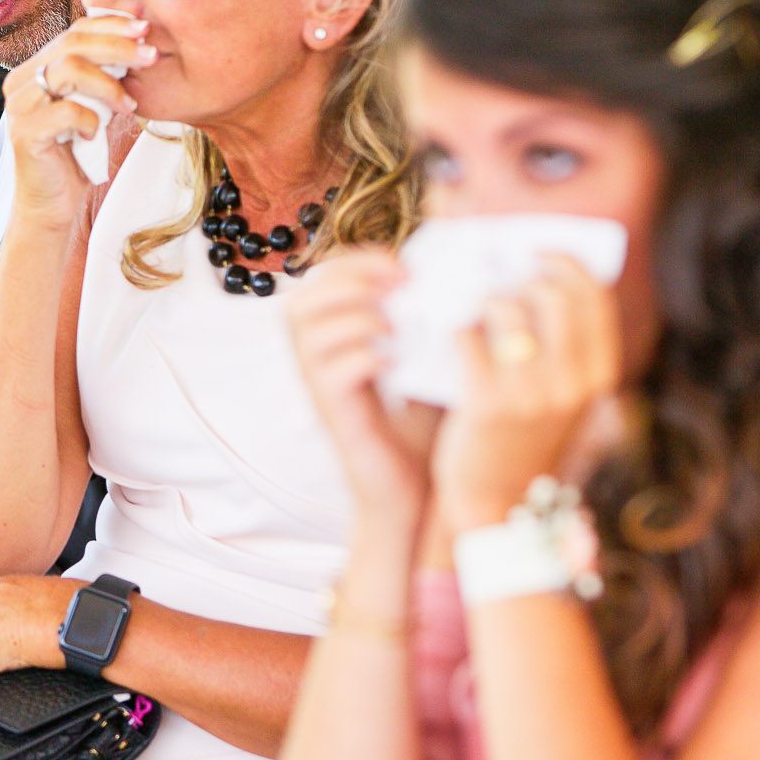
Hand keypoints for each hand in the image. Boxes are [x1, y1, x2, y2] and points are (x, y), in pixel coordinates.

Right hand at [1, 13, 151, 229]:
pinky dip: (90, 119)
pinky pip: (66, 112)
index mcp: (36, 69)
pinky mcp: (25, 133)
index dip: (110, 25)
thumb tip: (139, 43)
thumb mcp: (94, 106)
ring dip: (108, 85)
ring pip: (68, 70)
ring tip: (127, 106)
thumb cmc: (76, 155)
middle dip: (118, 47)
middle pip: (72, 44)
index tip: (145, 28)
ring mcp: (20, 106)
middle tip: (150, 55)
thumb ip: (103, 76)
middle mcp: (22, 82)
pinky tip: (96, 134)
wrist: (52, 206)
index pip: (74, 31)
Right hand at [285, 247, 436, 525]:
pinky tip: (398, 360)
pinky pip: (332, 371)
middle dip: (349, 279)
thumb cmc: (425, 429)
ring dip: (356, 315)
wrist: (418, 497)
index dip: (355, 262)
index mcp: (334, 342)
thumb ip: (429, 324)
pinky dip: (365, 355)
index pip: (321, 282)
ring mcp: (321, 390)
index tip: (403, 263)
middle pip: (301, 300)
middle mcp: (317, 363)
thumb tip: (458, 277)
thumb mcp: (427, 364)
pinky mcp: (336, 416)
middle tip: (398, 282)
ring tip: (398, 324)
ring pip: (307, 330)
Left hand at [431, 255, 622, 534]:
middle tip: (497, 275)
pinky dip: (454, 329)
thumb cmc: (523, 436)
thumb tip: (535, 274)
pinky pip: (465, 335)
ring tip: (471, 313)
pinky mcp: (486, 402)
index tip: (539, 251)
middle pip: (550, 292)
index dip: (566, 262)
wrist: (496, 503)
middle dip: (519, 275)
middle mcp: (572, 382)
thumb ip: (562, 345)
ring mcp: (531, 393)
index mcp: (599, 375)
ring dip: (481, 300)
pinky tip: (452, 340)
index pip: (593, 296)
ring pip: (504, 307)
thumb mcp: (562, 396)